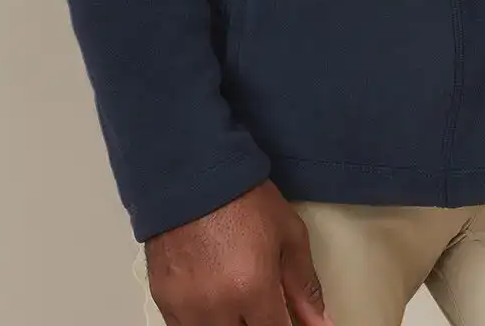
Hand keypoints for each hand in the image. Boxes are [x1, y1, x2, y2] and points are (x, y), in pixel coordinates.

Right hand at [142, 179, 333, 325]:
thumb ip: (305, 284)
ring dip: (232, 324)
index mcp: (252, 289)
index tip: (292, 319)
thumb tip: (321, 323)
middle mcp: (216, 308)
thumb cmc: (246, 200)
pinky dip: (205, 322)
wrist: (193, 174)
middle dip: (259, 322)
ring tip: (240, 300)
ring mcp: (186, 309)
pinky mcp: (163, 302)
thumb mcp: (289, 234)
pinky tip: (215, 302)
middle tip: (265, 305)